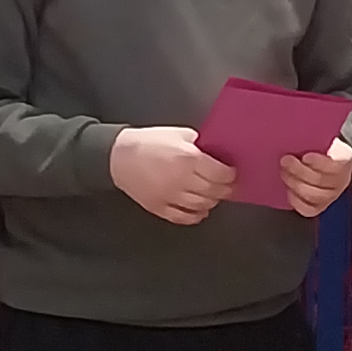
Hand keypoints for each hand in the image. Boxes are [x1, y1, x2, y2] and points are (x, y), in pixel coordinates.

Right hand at [110, 126, 236, 225]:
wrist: (119, 156)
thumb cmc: (148, 142)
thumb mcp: (178, 133)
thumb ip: (199, 143)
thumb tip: (216, 152)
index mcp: (188, 159)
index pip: (221, 174)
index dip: (231, 175)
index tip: (232, 174)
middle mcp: (182, 180)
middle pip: (215, 191)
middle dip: (225, 189)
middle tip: (229, 186)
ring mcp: (171, 196)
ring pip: (202, 205)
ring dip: (212, 201)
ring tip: (214, 195)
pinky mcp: (160, 207)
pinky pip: (185, 217)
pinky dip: (196, 215)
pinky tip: (200, 210)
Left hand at [282, 138, 351, 216]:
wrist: (333, 160)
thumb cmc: (324, 148)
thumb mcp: (325, 138)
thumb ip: (316, 137)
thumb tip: (299, 133)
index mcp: (345, 160)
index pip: (336, 165)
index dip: (320, 163)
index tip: (306, 156)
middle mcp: (341, 181)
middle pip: (321, 181)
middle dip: (299, 171)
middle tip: (285, 161)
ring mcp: (331, 196)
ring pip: (314, 196)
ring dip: (295, 184)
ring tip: (284, 173)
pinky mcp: (320, 207)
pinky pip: (308, 209)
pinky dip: (296, 201)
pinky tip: (289, 190)